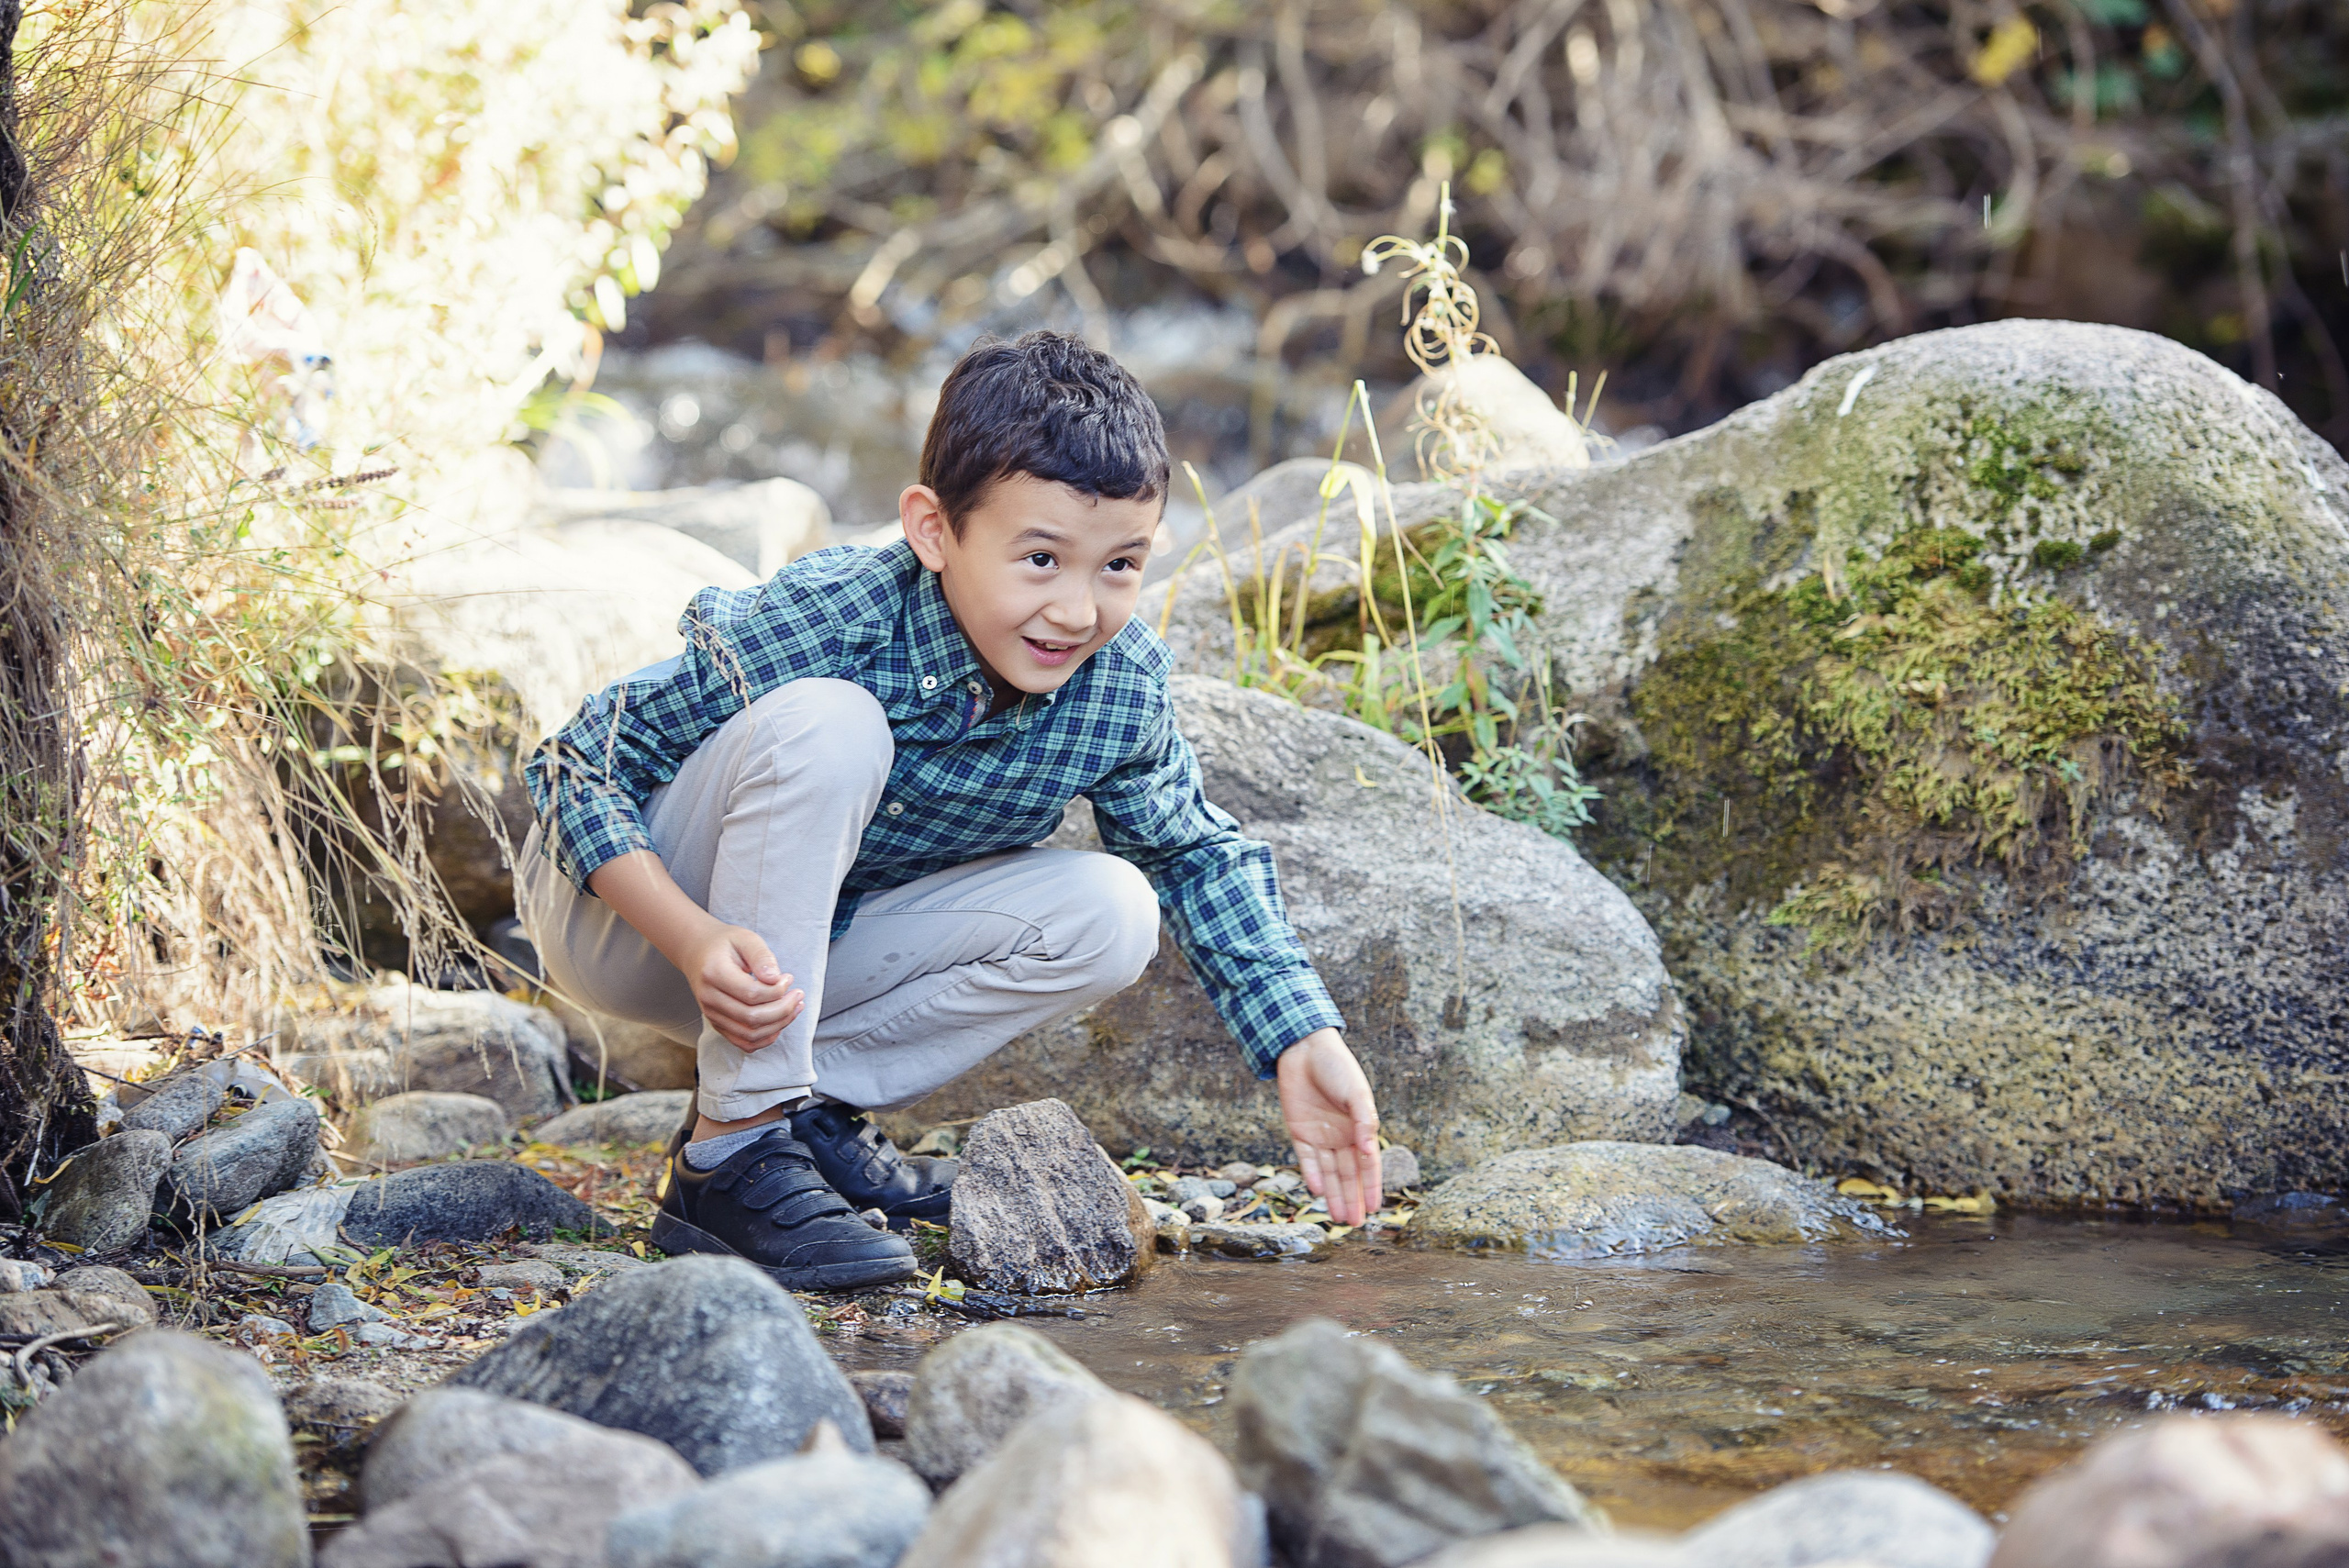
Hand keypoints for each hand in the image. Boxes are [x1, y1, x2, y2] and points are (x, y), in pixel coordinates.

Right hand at [678, 921, 802, 1051]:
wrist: (698, 952)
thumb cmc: (725, 943)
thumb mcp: (745, 938)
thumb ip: (762, 956)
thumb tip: (776, 979)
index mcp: (713, 973)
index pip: (751, 994)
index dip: (777, 991)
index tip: (788, 978)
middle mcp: (709, 998)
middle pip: (752, 1017)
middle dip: (783, 1009)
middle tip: (798, 995)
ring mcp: (711, 1014)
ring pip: (750, 1034)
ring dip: (779, 1024)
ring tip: (795, 1007)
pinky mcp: (717, 1024)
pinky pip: (744, 1042)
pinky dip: (766, 1038)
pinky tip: (780, 1022)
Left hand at [1276, 1028, 1381, 1225]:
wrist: (1304, 1048)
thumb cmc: (1337, 1067)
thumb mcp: (1357, 1094)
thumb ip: (1365, 1122)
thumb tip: (1369, 1152)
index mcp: (1359, 1128)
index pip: (1367, 1164)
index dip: (1371, 1186)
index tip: (1375, 1209)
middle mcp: (1341, 1136)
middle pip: (1347, 1174)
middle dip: (1352, 1199)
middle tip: (1356, 1225)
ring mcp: (1320, 1136)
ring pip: (1328, 1172)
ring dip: (1333, 1194)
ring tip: (1339, 1218)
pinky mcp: (1298, 1132)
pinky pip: (1306, 1159)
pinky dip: (1311, 1174)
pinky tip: (1317, 1192)